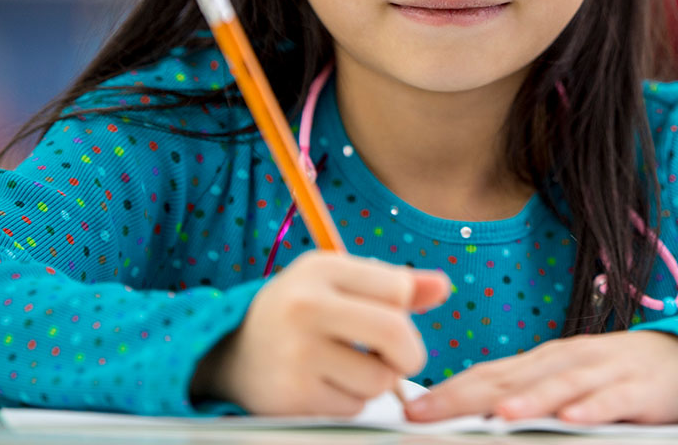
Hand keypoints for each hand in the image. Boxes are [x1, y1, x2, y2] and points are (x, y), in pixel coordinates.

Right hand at [190, 251, 450, 414]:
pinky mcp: (292, 398)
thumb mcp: (340, 281)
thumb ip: (394, 284)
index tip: (394, 315)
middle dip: (409, 352)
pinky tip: (325, 384)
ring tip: (347, 365)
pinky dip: (350, 402)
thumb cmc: (302, 308)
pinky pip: (353, 408)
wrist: (233, 348)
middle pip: (395, 332)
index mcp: (323, 268)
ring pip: (377, 379)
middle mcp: (307, 306)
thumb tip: (444, 287)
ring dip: (375, 380)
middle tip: (400, 357)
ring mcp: (297, 354)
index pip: (398, 288)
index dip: (406, 307)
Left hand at [404, 330, 677, 424]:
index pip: (488, 375)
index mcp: (542, 361)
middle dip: (467, 397)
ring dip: (529, 400)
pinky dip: (593, 407)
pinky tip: (574, 418)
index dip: (449, 391)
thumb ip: (527, 395)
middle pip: (511, 378)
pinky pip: (613, 400)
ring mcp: (602, 371)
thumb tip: (476, 417)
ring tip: (498, 417)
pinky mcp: (639, 389)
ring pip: (560, 386)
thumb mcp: (565, 383)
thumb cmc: (614, 376)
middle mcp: (565, 361)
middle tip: (428, 415)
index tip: (411, 411)